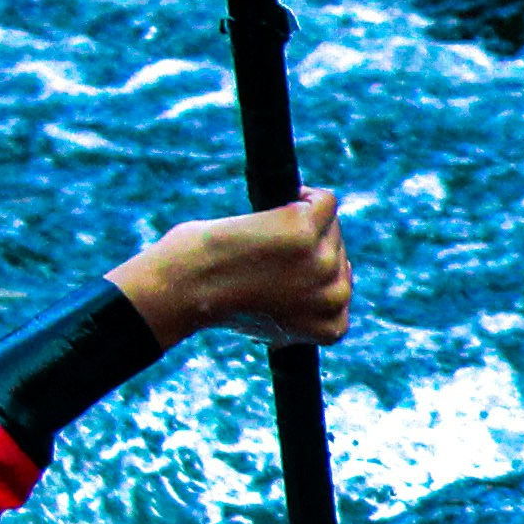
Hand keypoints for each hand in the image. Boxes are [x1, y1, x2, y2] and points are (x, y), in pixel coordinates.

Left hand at [115, 190, 352, 350]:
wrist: (183, 290)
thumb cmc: (212, 303)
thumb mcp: (266, 321)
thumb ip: (294, 311)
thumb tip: (302, 291)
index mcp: (328, 327)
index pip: (341, 290)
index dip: (314, 275)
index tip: (283, 270)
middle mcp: (332, 297)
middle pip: (338, 255)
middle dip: (308, 246)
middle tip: (266, 248)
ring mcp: (322, 262)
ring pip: (331, 226)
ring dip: (305, 219)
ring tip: (269, 226)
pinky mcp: (304, 230)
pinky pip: (325, 202)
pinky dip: (307, 195)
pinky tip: (284, 200)